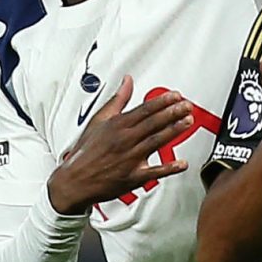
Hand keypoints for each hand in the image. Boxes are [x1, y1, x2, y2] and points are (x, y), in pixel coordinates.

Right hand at [49, 84, 190, 213]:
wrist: (74, 180)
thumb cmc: (86, 151)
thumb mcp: (98, 120)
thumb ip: (117, 100)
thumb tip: (127, 81)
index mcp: (117, 125)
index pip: (144, 109)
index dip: (162, 101)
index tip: (175, 95)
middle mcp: (125, 140)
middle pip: (152, 123)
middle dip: (172, 112)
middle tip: (187, 105)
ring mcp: (130, 158)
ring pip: (155, 142)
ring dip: (174, 131)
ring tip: (188, 121)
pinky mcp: (133, 177)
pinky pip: (154, 172)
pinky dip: (169, 168)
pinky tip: (182, 163)